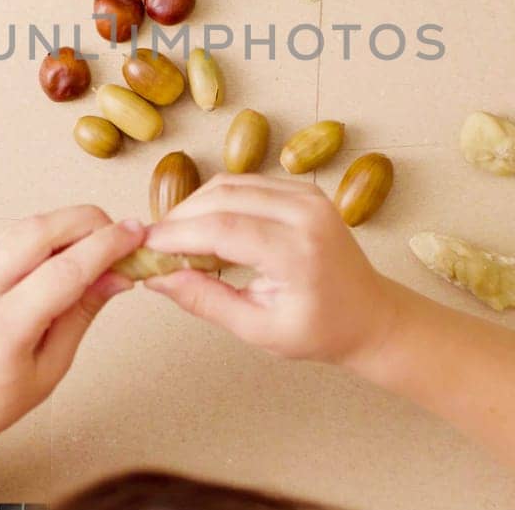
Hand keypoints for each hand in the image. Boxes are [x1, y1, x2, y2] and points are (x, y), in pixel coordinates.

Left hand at [0, 205, 145, 448]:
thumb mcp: (51, 366)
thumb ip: (83, 312)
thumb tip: (120, 275)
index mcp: (4, 325)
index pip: (66, 269)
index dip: (107, 246)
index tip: (136, 235)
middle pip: (42, 229)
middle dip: (89, 222)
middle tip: (121, 236)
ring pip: (27, 224)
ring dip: (68, 225)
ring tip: (98, 245)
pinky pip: (12, 234)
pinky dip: (46, 234)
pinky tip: (65, 253)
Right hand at [141, 173, 400, 365]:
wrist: (370, 315)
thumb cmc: (321, 331)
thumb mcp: (259, 329)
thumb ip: (205, 301)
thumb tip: (157, 278)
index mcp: (299, 252)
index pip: (222, 229)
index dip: (176, 235)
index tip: (143, 248)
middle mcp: (306, 214)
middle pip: (222, 197)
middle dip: (180, 218)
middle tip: (153, 245)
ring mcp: (308, 196)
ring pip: (231, 184)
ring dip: (196, 206)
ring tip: (176, 239)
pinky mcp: (305, 190)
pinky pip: (248, 184)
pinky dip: (218, 200)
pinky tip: (205, 227)